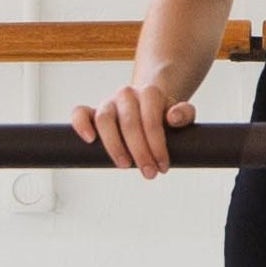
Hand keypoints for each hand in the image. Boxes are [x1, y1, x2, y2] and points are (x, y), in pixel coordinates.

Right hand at [70, 84, 195, 178]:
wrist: (149, 104)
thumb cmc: (165, 114)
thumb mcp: (182, 113)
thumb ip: (185, 113)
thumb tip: (173, 118)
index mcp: (149, 93)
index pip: (151, 120)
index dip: (157, 146)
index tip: (163, 167)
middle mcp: (127, 94)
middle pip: (129, 123)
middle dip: (140, 152)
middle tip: (149, 173)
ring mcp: (108, 102)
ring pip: (104, 119)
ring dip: (114, 146)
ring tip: (125, 166)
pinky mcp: (93, 111)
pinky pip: (80, 113)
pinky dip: (81, 124)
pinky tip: (90, 140)